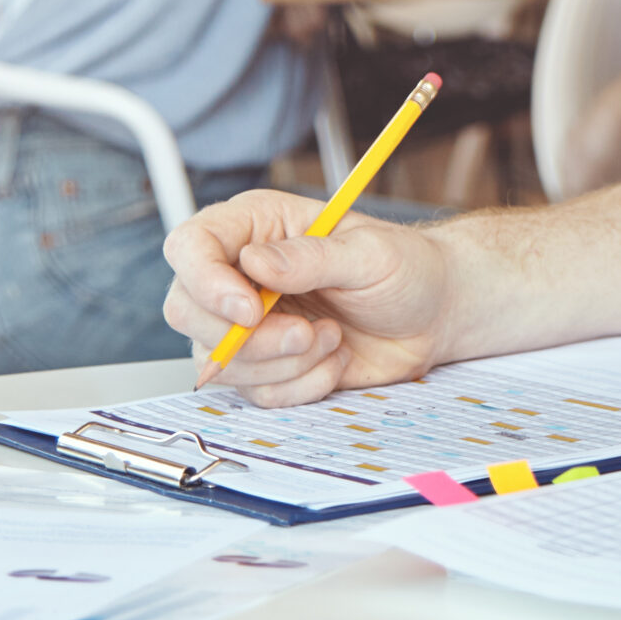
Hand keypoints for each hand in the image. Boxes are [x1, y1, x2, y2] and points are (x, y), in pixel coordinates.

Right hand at [161, 189, 454, 405]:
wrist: (433, 315)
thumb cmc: (405, 268)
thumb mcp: (370, 254)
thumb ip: (312, 258)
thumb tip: (255, 263)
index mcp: (256, 225)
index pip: (190, 245)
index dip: (205, 281)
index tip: (250, 311)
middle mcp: (239, 274)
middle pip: (187, 311)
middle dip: (249, 338)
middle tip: (308, 334)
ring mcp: (245, 324)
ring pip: (218, 362)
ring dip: (283, 364)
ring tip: (333, 338)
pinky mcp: (264, 366)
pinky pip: (255, 393)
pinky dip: (301, 386)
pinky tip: (335, 360)